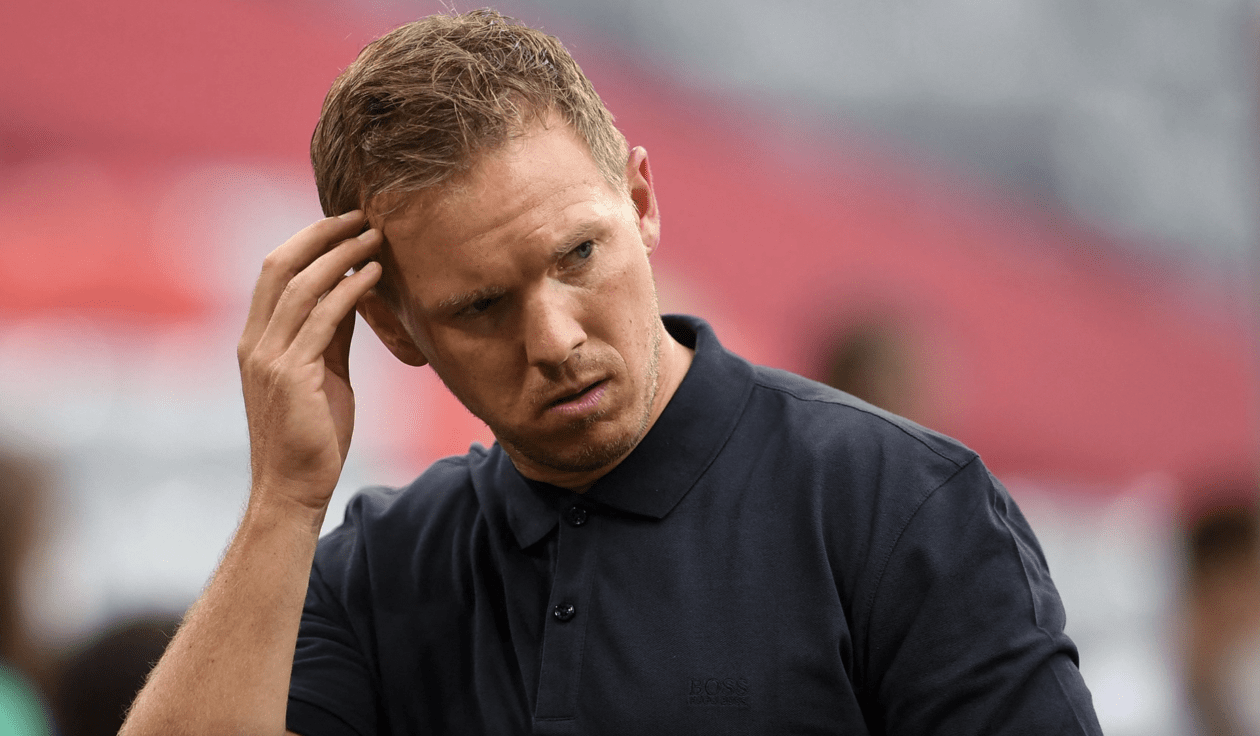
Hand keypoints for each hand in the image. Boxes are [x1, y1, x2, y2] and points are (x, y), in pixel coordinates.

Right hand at [237, 211, 382, 513]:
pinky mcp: (291, 375)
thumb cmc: (313, 435)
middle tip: (360, 214)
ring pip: (301, 286)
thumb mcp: (322, 373)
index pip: (275, 271)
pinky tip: (374, 274)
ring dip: (341, 255)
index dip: (308, 240)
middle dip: (321, 234)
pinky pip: (322, 318)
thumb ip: (331, 334)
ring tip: (375, 237)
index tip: (344, 222)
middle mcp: (255, 342)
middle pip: (280, 265)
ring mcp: (269, 358)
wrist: (294, 488)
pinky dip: (349, 290)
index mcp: (256, 339)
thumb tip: (354, 292)